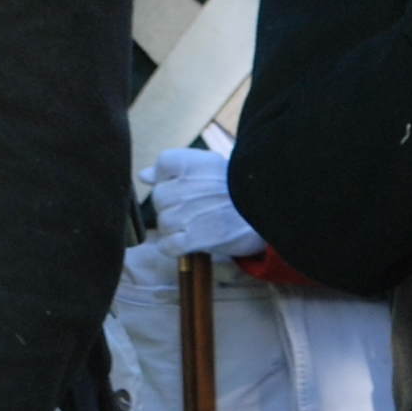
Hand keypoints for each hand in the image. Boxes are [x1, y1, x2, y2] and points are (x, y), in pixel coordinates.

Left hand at [143, 148, 262, 261]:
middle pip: (159, 199)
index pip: (161, 167)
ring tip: (201, 224)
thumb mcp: (208, 166)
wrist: (267, 211)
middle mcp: (181, 187)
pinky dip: (177, 247)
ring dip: (177, 228)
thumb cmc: (237, 188)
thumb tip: (143, 176)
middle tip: (198, 208)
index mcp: (188, 162)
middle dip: (174, 205)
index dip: (172, 178)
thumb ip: (173, 169)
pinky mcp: (191, 239)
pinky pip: (167, 246)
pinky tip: (193, 241)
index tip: (191, 184)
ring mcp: (184, 215)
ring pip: (163, 224)